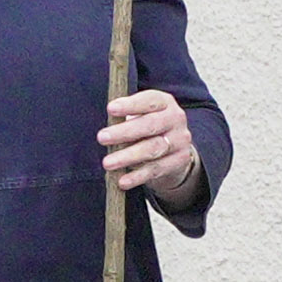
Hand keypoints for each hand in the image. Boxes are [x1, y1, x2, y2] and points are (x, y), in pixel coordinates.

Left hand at [99, 87, 203, 207]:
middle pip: (150, 125)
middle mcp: (175, 118)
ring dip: (127, 156)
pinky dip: (137, 176)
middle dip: (124, 132)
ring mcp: (179, 140)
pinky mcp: (179, 161)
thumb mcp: (140, 115)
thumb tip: (106, 130)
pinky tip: (122, 181)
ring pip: (152, 149)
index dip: (130, 104)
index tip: (110, 109)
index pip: (149, 101)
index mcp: (164, 102)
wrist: (174, 149)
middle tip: (101, 138)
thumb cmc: (148, 127)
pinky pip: (155, 169)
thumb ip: (125, 118)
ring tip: (107, 163)